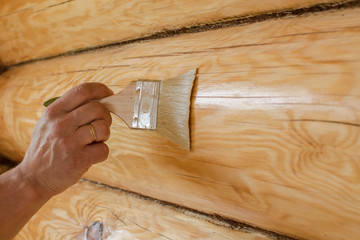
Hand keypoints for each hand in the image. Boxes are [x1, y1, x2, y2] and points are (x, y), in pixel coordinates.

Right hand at [17, 83, 113, 197]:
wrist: (33, 178)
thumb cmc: (45, 149)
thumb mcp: (47, 123)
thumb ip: (68, 111)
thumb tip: (100, 99)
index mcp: (53, 112)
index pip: (82, 90)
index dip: (100, 89)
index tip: (108, 94)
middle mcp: (60, 125)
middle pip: (97, 108)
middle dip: (106, 115)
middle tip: (102, 124)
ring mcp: (70, 142)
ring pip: (103, 128)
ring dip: (105, 134)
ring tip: (95, 141)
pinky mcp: (79, 160)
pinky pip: (104, 149)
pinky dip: (101, 152)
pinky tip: (90, 155)